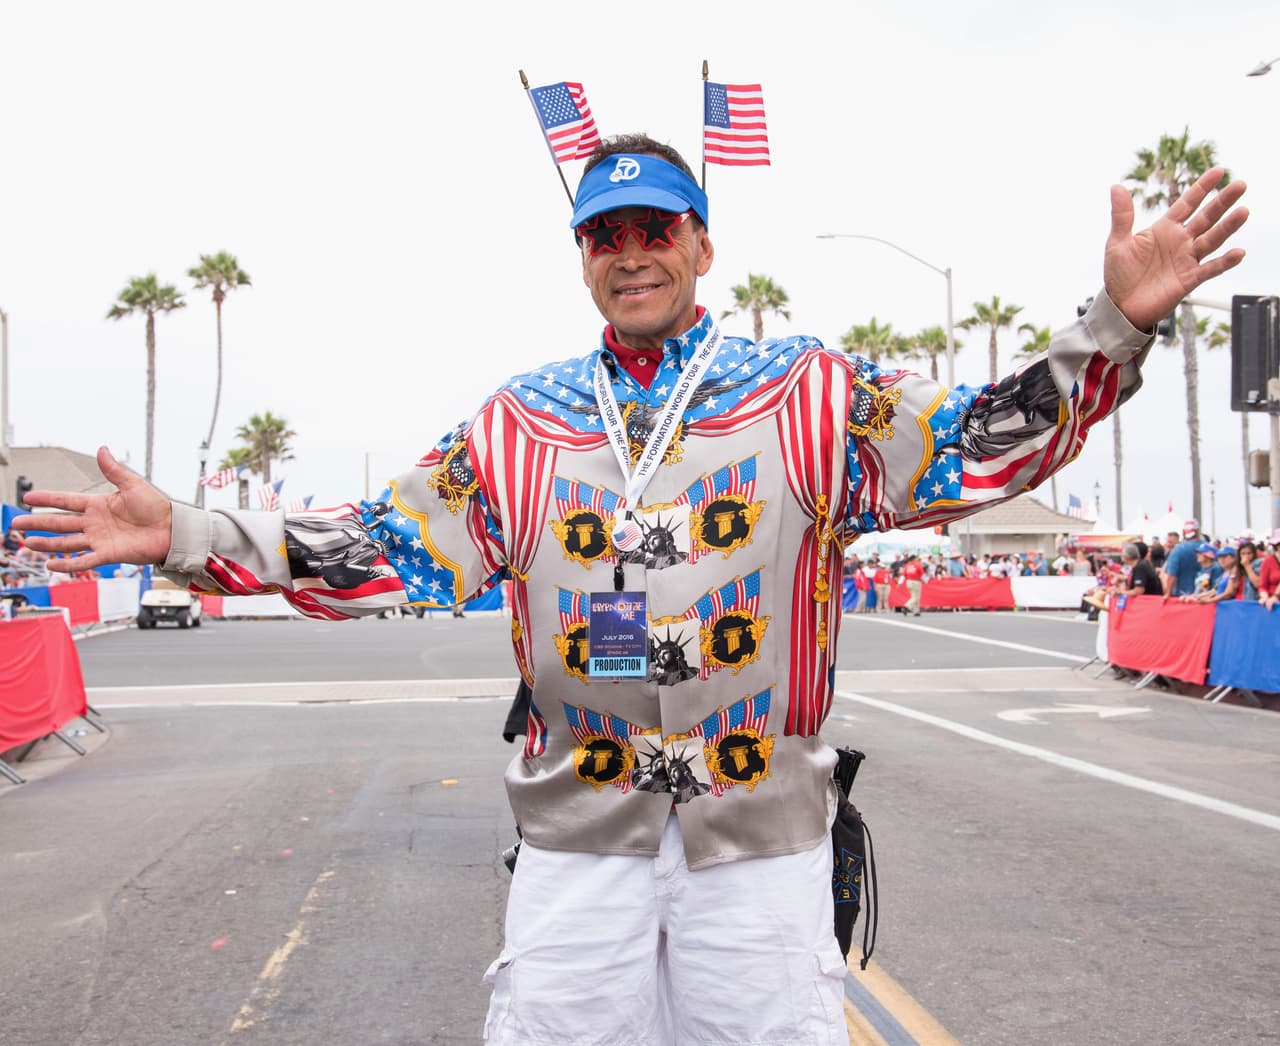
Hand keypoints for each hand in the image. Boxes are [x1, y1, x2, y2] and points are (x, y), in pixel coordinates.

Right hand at [11, 447, 172, 572]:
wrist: (173, 529)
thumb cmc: (157, 507)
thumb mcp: (133, 485)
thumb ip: (114, 470)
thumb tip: (101, 449)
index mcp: (98, 505)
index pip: (66, 501)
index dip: (47, 500)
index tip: (27, 499)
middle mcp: (95, 523)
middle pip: (59, 523)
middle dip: (37, 524)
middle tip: (15, 524)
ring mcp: (99, 539)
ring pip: (66, 542)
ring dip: (46, 544)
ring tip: (27, 544)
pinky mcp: (108, 554)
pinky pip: (84, 559)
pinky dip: (68, 564)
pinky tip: (51, 566)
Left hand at [1104, 167, 1248, 330]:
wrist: (1120, 306)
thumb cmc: (1120, 274)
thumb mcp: (1118, 242)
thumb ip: (1122, 216)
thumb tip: (1116, 187)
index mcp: (1165, 229)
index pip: (1188, 203)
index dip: (1202, 187)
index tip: (1219, 171)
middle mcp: (1180, 241)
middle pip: (1206, 217)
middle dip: (1223, 201)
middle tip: (1240, 185)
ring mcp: (1187, 259)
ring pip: (1212, 239)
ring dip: (1228, 227)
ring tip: (1243, 212)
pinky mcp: (1189, 279)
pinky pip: (1210, 269)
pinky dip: (1224, 262)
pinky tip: (1238, 252)